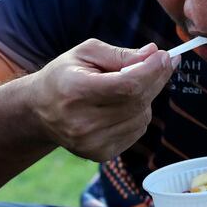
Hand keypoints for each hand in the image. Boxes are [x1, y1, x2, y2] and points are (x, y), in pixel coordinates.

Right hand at [25, 39, 175, 160]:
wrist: (40, 110)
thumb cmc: (65, 75)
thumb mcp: (86, 53)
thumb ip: (121, 54)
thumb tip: (155, 54)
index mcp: (75, 91)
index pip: (127, 86)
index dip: (152, 70)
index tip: (165, 56)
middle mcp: (82, 122)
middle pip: (138, 101)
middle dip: (156, 79)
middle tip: (164, 62)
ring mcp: (91, 143)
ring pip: (142, 117)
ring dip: (146, 97)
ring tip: (128, 85)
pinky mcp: (100, 154)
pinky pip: (137, 130)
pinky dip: (138, 114)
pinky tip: (121, 104)